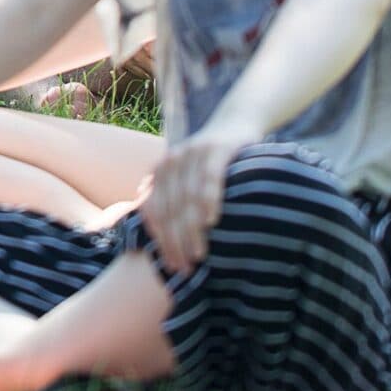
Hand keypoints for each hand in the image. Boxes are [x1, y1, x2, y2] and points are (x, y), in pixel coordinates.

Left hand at [137, 122, 259, 270]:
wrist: (236, 122)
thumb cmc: (212, 163)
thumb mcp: (189, 179)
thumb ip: (176, 203)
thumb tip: (166, 245)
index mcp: (160, 172)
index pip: (154, 212)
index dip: (161, 241)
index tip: (172, 265)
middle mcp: (171, 161)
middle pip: (170, 209)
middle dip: (175, 242)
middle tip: (186, 268)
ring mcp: (193, 153)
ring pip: (187, 198)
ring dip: (191, 230)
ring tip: (199, 254)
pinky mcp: (217, 148)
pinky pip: (210, 178)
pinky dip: (209, 199)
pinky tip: (211, 221)